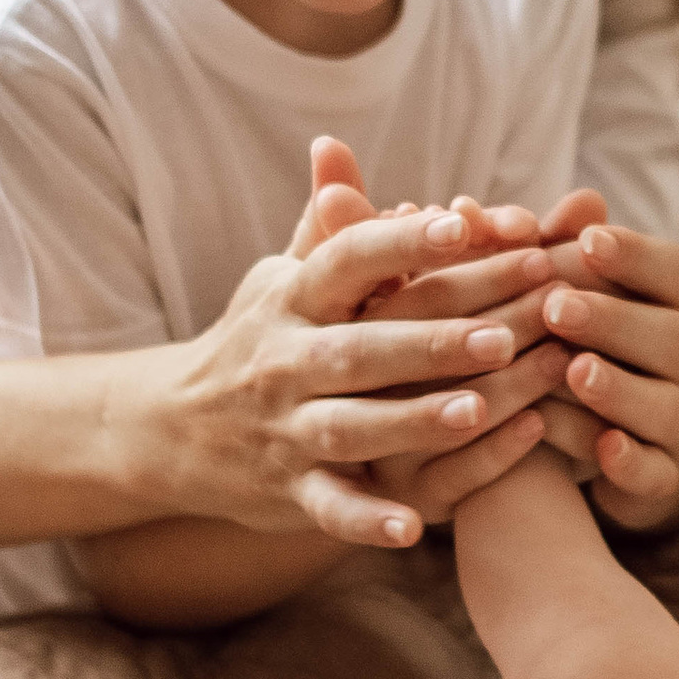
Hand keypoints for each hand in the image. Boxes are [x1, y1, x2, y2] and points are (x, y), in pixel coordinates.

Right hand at [142, 181, 574, 546]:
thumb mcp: (278, 279)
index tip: (464, 222)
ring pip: (354, 426)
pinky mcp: (291, 493)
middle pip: (363, 348)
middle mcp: (286, 363)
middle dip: (433, 340)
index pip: (347, 260)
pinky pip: (331, 509)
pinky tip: (415, 529)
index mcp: (293, 300)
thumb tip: (335, 149)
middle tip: (507, 329)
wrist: (170, 430)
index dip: (402, 241)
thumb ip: (322, 226)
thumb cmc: (255, 340)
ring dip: (415, 421)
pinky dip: (369, 521)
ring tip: (480, 408)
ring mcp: (287, 430)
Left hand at [533, 223, 678, 531]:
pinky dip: (629, 462)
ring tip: (573, 371)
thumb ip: (586, 259)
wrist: (649, 462)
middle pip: (674, 339)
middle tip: (555, 306)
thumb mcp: (607, 311)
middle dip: (614, 320)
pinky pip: (655, 474)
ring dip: (619, 389)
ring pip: (667, 408)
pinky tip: (601, 450)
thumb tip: (576, 204)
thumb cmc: (618, 364)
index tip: (586, 238)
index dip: (637, 255)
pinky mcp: (667, 484)